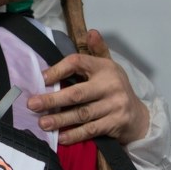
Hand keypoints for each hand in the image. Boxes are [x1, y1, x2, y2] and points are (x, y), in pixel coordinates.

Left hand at [26, 29, 148, 144]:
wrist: (138, 116)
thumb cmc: (115, 89)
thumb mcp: (109, 67)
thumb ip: (97, 51)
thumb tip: (91, 32)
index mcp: (105, 68)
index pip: (78, 63)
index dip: (58, 69)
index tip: (41, 78)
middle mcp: (111, 85)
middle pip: (76, 93)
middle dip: (52, 100)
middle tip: (32, 104)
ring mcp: (114, 105)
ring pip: (82, 114)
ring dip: (60, 119)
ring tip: (42, 123)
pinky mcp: (116, 123)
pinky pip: (91, 130)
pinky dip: (75, 134)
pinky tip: (61, 137)